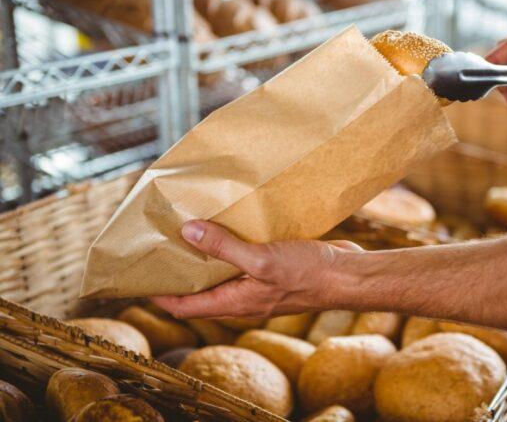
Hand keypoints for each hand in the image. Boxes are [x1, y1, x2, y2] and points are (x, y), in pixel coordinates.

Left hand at [151, 220, 362, 318]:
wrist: (347, 275)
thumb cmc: (308, 274)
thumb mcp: (261, 260)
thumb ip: (224, 247)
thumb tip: (187, 233)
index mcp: (235, 302)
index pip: (184, 305)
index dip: (158, 294)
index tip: (137, 277)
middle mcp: (243, 296)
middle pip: (200, 290)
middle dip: (178, 272)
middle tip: (159, 245)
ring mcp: (258, 283)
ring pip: (221, 273)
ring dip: (204, 256)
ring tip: (187, 229)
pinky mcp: (273, 269)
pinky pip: (242, 259)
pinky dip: (229, 245)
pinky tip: (228, 224)